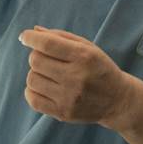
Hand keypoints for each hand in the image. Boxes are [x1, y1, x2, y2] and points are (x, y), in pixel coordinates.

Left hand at [19, 27, 136, 126]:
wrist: (117, 100)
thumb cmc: (99, 69)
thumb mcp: (88, 48)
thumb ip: (61, 37)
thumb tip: (33, 31)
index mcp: (84, 57)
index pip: (47, 44)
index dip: (31, 38)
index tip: (25, 36)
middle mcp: (76, 77)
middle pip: (36, 61)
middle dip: (37, 56)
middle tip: (47, 59)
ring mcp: (68, 97)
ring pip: (32, 79)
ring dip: (36, 73)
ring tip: (49, 74)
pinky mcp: (63, 113)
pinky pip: (33, 99)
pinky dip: (32, 90)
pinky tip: (43, 87)